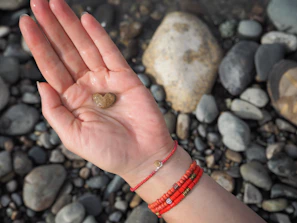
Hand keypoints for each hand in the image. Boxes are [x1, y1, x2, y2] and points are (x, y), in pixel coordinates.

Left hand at [20, 0, 173, 181]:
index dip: (38, 45)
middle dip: (52, 27)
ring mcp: (106, 79)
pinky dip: (99, 36)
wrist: (142, 157)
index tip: (26, 23)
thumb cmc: (108, 152)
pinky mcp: (126, 77)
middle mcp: (87, 86)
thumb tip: (40, 83)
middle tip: (38, 2)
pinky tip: (86, 19)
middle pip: (66, 51)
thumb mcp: (72, 136)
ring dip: (71, 25)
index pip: (51, 67)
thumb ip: (54, 110)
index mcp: (72, 100)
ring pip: (85, 47)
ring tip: (56, 4)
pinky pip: (110, 52)